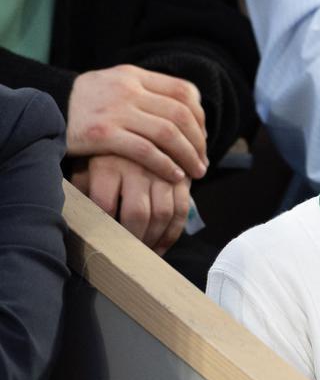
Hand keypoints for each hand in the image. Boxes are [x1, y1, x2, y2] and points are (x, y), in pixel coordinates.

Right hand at [66, 65, 207, 182]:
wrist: (45, 108)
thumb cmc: (86, 101)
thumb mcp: (117, 84)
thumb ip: (147, 91)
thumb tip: (187, 110)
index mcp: (135, 75)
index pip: (183, 91)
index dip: (200, 116)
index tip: (203, 136)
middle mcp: (128, 90)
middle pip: (180, 114)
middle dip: (198, 141)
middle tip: (204, 160)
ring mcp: (116, 111)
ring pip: (167, 133)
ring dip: (188, 155)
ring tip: (196, 172)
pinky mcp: (103, 134)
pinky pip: (145, 151)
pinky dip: (165, 165)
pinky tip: (175, 176)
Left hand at [72, 155, 189, 255]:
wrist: (143, 123)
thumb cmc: (104, 152)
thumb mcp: (86, 163)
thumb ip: (81, 189)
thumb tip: (76, 221)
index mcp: (107, 163)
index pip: (105, 205)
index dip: (104, 229)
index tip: (102, 245)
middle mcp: (137, 166)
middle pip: (138, 213)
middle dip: (133, 240)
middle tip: (126, 255)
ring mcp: (162, 171)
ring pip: (163, 213)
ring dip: (154, 239)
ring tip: (144, 253)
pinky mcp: (181, 176)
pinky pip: (182, 209)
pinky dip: (173, 232)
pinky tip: (161, 245)